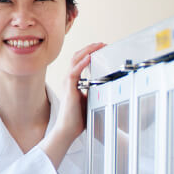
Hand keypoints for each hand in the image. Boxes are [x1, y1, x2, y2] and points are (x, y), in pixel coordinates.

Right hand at [42, 42, 105, 168]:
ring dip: (88, 51)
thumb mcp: (89, 100)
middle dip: (90, 48)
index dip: (89, 52)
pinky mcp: (69, 89)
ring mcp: (68, 83)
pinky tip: (90, 57)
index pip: (80, 61)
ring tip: (98, 45)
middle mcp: (69, 79)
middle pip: (78, 56)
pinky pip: (74, 72)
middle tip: (102, 43)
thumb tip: (106, 86)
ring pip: (76, 60)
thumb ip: (94, 91)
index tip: (101, 48)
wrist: (68, 130)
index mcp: (73, 81)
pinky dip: (83, 63)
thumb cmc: (77, 118)